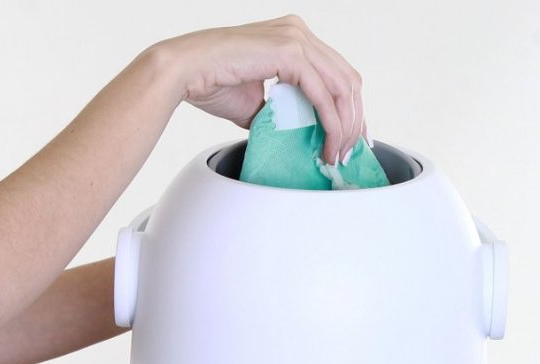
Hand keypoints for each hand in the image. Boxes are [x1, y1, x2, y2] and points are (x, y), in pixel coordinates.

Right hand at [163, 14, 364, 165]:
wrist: (184, 72)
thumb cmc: (212, 83)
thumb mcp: (258, 102)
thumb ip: (283, 111)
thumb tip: (297, 135)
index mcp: (294, 37)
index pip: (338, 74)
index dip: (351, 109)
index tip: (352, 139)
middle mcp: (299, 32)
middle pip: (348, 80)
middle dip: (355, 122)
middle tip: (349, 153)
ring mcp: (296, 38)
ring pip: (342, 88)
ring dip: (346, 128)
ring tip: (337, 155)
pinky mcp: (289, 53)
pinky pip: (323, 96)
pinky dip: (331, 125)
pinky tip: (327, 146)